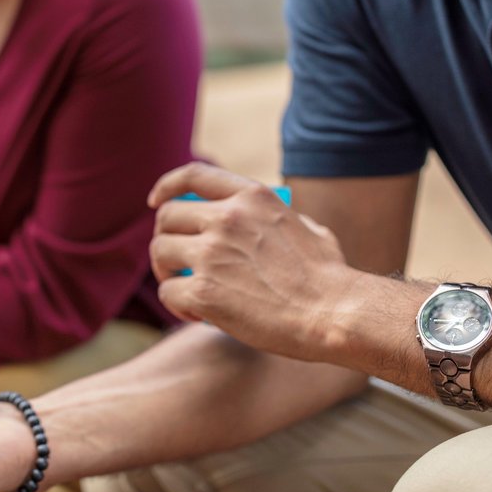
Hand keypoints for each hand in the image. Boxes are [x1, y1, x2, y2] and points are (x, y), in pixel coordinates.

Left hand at [148, 162, 351, 360]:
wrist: (336, 315)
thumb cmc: (330, 280)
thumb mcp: (308, 229)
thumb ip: (278, 221)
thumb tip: (267, 224)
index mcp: (252, 197)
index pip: (192, 176)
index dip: (166, 187)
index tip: (155, 201)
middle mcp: (227, 218)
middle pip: (166, 218)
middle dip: (166, 240)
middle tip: (177, 264)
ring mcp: (211, 253)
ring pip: (160, 252)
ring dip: (167, 272)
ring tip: (186, 291)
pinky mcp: (203, 290)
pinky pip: (167, 291)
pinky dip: (176, 304)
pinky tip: (198, 315)